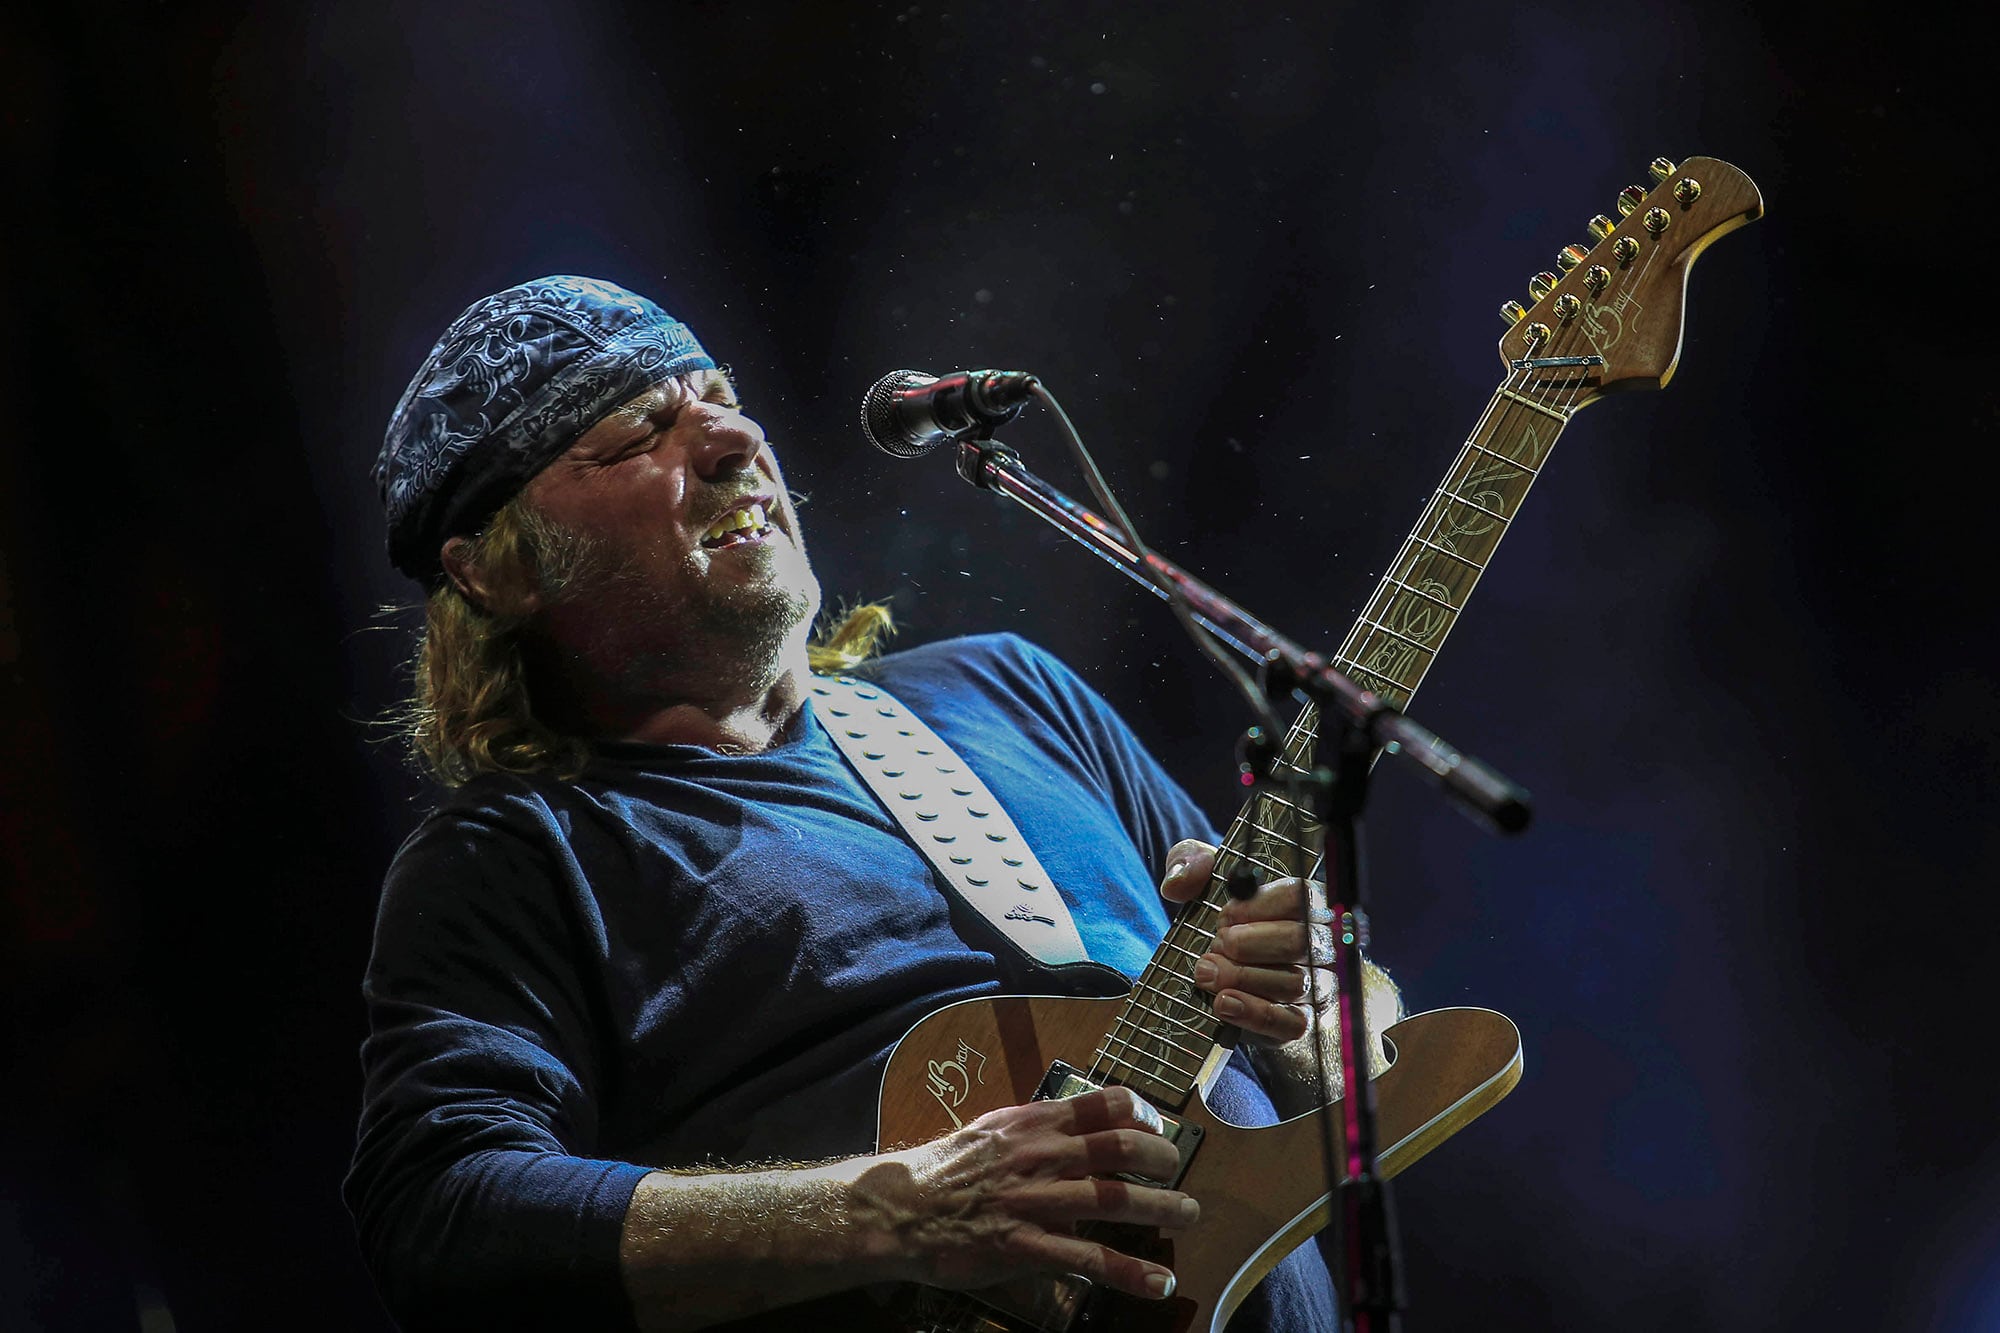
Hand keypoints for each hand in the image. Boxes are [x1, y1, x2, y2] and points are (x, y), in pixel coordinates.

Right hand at [854, 1086, 1194, 1300]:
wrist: (899, 1210)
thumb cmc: (944, 1171)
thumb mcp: (991, 1132)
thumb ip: (1035, 1128)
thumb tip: (1076, 1124)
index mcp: (1031, 1123)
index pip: (1101, 1103)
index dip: (1140, 1112)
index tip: (1159, 1125)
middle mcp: (1039, 1155)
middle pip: (1120, 1147)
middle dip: (1162, 1158)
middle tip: (1178, 1170)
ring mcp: (1034, 1201)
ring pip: (1113, 1199)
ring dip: (1161, 1208)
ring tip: (1190, 1214)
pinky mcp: (1025, 1246)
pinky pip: (1088, 1259)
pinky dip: (1128, 1271)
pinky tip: (1158, 1282)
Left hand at [1158, 838, 1330, 1046]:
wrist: (1228, 983)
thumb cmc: (1225, 926)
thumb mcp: (1204, 885)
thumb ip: (1189, 865)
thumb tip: (1178, 882)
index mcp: (1303, 903)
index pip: (1300, 896)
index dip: (1259, 906)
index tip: (1226, 915)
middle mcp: (1320, 943)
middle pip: (1300, 940)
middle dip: (1249, 944)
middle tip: (1217, 945)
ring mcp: (1318, 985)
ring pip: (1294, 982)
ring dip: (1242, 977)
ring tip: (1208, 973)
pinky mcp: (1305, 1022)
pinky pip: (1293, 1022)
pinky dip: (1254, 1012)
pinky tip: (1224, 1003)